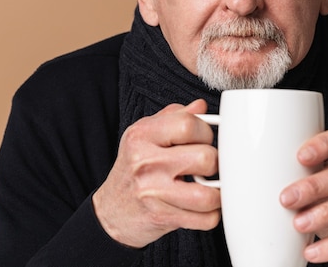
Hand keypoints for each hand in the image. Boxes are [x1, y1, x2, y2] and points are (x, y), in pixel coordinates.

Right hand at [92, 99, 220, 247]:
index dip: (206, 132)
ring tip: (209, 188)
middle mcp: (145, 162)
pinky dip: (211, 215)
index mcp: (142, 135)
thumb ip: (173, 117)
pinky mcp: (161, 217)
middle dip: (214, 163)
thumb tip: (201, 106)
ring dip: (216, 193)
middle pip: (205, 157)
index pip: (189, 124)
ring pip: (208, 194)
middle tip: (206, 167)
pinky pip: (205, 219)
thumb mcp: (145, 135)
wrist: (111, 210)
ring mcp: (153, 192)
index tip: (204, 140)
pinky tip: (202, 207)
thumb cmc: (132, 169)